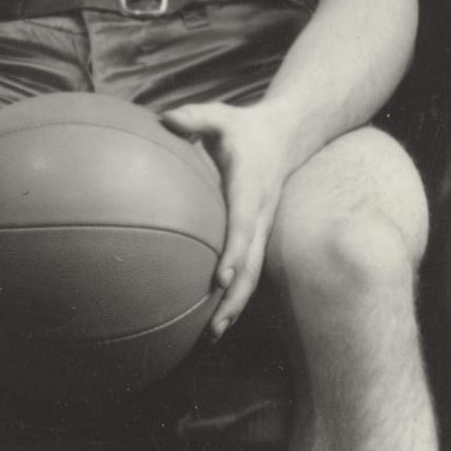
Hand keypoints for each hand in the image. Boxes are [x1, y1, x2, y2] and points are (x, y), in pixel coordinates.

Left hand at [157, 100, 299, 338]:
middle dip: (235, 298)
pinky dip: (234, 296)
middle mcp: (259, 217)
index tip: (220, 278)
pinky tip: (214, 318)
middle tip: (214, 327)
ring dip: (235, 306)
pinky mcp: (257, 237)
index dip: (234, 253)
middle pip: (252, 266)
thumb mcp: (220, 115)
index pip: (243, 226)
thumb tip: (164, 120)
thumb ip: (193, 117)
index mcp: (249, 191)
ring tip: (212, 335)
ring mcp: (261, 230)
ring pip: (252, 275)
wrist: (286, 136)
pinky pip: (248, 270)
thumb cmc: (243, 127)